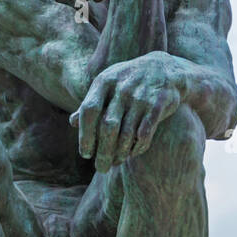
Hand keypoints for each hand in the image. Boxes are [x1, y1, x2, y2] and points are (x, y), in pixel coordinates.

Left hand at [70, 51, 185, 171]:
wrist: (164, 68)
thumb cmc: (129, 81)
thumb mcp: (108, 85)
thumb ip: (92, 103)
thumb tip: (73, 122)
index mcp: (104, 82)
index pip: (89, 111)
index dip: (85, 135)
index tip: (85, 154)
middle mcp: (122, 88)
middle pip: (108, 126)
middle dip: (103, 152)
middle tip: (101, 168)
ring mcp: (141, 95)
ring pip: (127, 133)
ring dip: (120, 152)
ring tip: (116, 162)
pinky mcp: (159, 103)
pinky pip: (146, 132)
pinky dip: (139, 146)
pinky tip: (134, 153)